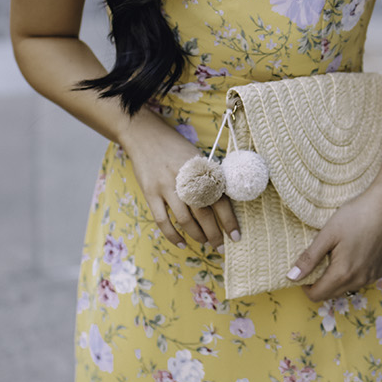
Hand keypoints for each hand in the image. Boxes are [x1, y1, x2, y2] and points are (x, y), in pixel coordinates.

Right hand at [122, 111, 239, 250]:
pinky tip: (182, 243)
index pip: (220, 200)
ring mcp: (166, 186)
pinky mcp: (150, 192)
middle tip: (220, 246)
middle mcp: (186, 179)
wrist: (145, 134)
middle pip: (204, 214)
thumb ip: (207, 179)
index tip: (236, 236)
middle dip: (214, 234)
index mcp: (201, 170)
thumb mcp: (196, 158)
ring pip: (185, 220)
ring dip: (197, 235)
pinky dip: (173, 235)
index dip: (229, 221)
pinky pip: (162, 220)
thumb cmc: (175, 148)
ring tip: (204, 242)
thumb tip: (221, 206)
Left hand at [285, 189, 381, 301]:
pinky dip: (349, 275)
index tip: (303, 270)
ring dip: (334, 280)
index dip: (305, 286)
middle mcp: (358, 281)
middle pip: (330, 294)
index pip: (317, 295)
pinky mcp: (379, 271)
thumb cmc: (354, 217)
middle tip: (316, 262)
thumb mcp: (327, 235)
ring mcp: (370, 277)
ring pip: (345, 289)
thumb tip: (292, 277)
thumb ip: (309, 258)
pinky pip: (358, 281)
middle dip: (319, 284)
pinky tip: (349, 257)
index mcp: (342, 273)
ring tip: (332, 257)